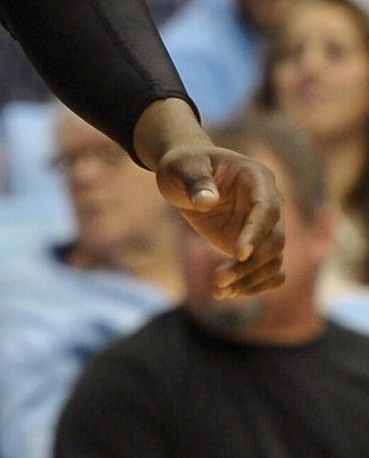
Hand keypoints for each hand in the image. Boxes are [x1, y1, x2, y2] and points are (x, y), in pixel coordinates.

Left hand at [154, 140, 283, 296]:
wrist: (185, 175)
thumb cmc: (184, 164)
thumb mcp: (183, 166)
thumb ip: (195, 181)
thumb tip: (206, 201)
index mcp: (257, 178)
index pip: (267, 209)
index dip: (256, 232)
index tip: (239, 254)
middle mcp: (269, 203)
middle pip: (274, 240)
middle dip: (250, 265)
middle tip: (218, 280)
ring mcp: (263, 226)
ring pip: (273, 260)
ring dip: (250, 280)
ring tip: (218, 290)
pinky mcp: (254, 244)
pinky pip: (267, 270)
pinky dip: (252, 285)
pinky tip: (226, 293)